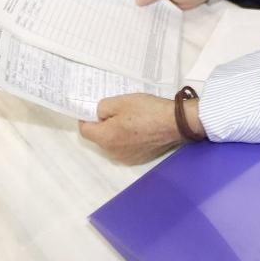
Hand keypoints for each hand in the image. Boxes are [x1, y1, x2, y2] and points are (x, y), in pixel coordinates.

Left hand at [79, 94, 198, 163]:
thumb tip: (98, 115)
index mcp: (105, 138)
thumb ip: (101, 108)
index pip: (84, 130)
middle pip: (99, 138)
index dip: (86, 118)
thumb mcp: (120, 101)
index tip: (94, 109)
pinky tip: (139, 129)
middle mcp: (113, 153)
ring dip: (115, 133)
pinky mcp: (139, 159)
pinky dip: (127, 139)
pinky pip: (125, 148)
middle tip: (116, 111)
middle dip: (103, 125)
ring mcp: (127, 158)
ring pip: (112, 144)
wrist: (175, 123)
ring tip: (129, 119)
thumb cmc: (146, 110)